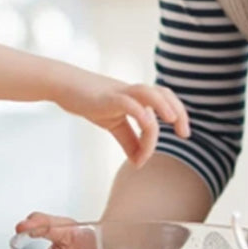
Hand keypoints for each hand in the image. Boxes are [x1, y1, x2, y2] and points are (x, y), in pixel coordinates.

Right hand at [53, 71, 189, 167]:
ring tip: (172, 122)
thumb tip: (139, 163)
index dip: (180, 115)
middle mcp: (134, 93)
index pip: (166, 101)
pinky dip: (140, 113)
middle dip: (179, 111)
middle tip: (184, 133)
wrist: (63, 86)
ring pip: (149, 93)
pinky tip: (146, 125)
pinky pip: (129, 102)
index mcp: (139, 98)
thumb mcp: (114, 124)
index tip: (183, 134)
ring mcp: (121, 93)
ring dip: (165, 106)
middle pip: (164, 93)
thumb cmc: (91, 102)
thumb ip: (129, 141)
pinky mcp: (108, 97)